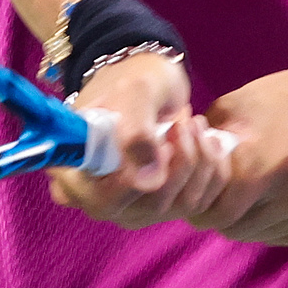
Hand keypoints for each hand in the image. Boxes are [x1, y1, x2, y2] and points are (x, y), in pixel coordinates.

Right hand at [48, 52, 231, 227]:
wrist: (149, 81)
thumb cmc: (130, 80)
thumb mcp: (132, 93)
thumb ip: (135, 131)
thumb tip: (148, 178)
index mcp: (74, 173)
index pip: (104, 199)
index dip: (136, 178)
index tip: (161, 139)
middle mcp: (99, 199)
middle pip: (147, 207)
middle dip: (178, 162)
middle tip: (182, 123)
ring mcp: (132, 207)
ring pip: (179, 205)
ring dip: (199, 160)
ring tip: (194, 124)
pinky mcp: (164, 205)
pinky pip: (201, 201)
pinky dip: (212, 167)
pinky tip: (204, 140)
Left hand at [191, 65, 287, 245]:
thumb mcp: (239, 105)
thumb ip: (204, 143)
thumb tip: (178, 171)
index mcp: (267, 161)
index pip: (213, 212)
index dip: (201, 201)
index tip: (203, 189)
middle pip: (235, 228)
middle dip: (223, 211)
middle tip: (228, 190)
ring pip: (261, 236)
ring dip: (251, 218)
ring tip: (259, 188)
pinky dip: (280, 222)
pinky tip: (287, 194)